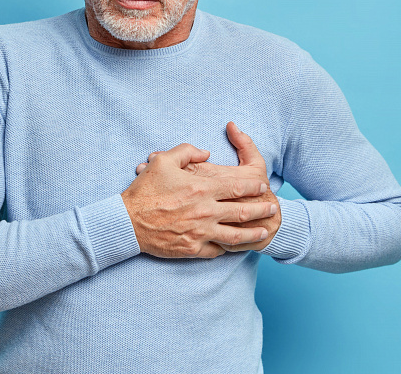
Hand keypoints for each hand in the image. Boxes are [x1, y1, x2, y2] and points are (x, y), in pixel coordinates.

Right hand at [122, 142, 275, 258]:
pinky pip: (217, 250)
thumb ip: (187, 150)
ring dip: (253, 233)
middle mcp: (205, 211)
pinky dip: (229, 248)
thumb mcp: (163, 160)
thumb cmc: (145, 190)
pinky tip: (236, 246)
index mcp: (201, 188)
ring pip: (235, 234)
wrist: (127, 222)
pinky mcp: (192, 249)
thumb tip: (206, 152)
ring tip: (264, 231)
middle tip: (273, 208)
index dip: (253, 187)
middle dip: (261, 209)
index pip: (236, 187)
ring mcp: (200, 232)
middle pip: (242, 211)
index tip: (263, 186)